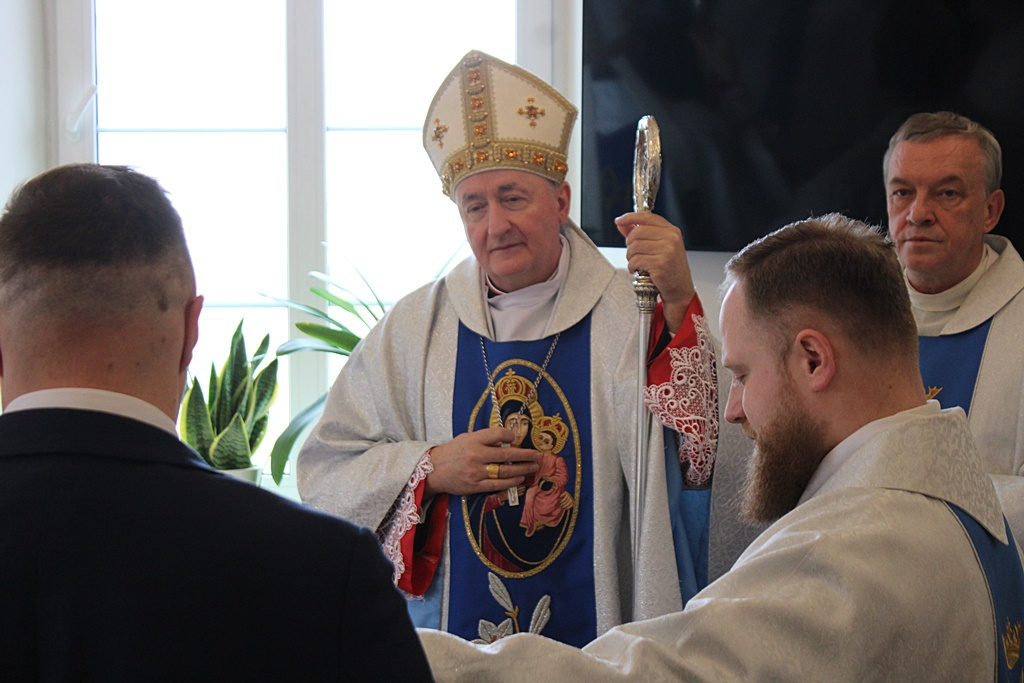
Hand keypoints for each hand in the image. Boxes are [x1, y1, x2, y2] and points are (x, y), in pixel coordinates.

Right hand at [424, 427, 542, 497]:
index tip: (517, 438)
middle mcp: (476, 455)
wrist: (433, 470)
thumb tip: (509, 439)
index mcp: (473, 440)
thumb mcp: (466, 438)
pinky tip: (520, 479)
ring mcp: (476, 472)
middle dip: (526, 455)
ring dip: (523, 470)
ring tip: (533, 467)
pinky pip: (498, 485)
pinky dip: (511, 482)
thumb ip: (485, 438)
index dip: (511, 436)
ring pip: (505, 472)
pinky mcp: (475, 486)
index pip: (498, 434)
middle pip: (507, 455)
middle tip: (538, 455)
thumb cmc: (452, 452)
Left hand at [615, 212, 695, 332]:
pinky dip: (631, 266)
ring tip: (635, 262)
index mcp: (671, 231)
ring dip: (630, 256)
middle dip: (629, 243)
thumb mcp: (659, 246)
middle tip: (632, 252)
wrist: (680, 288)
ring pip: (634, 246)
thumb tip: (622, 224)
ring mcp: (667, 250)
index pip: (647, 217)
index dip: (630, 217)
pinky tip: (636, 270)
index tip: (619, 221)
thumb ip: (641, 234)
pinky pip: (636, 260)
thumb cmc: (669, 267)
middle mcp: (671, 238)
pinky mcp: (660, 264)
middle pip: (637, 232)